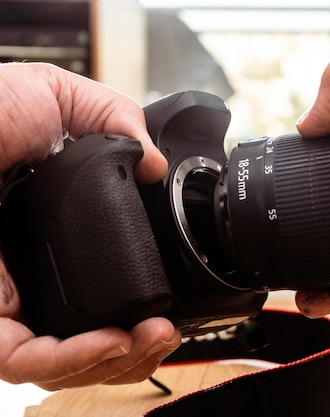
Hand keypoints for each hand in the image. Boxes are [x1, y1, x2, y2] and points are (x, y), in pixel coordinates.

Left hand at [0, 62, 179, 389]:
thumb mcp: (54, 95)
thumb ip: (113, 117)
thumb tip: (154, 162)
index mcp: (53, 229)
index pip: (105, 284)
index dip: (142, 303)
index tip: (168, 301)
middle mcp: (32, 272)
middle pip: (93, 333)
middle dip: (140, 344)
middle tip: (165, 330)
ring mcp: (8, 299)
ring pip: (67, 361)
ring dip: (121, 358)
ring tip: (152, 335)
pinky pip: (31, 361)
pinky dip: (79, 359)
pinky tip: (114, 339)